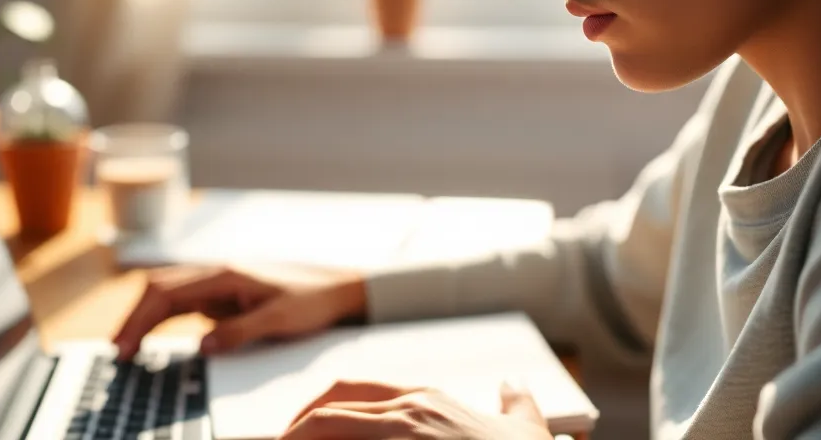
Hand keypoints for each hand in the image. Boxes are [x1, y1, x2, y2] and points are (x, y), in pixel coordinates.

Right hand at [112, 264, 366, 359]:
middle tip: (118, 353)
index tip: (125, 347)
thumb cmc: (314, 300)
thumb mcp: (280, 321)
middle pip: (157, 289)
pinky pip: (183, 303)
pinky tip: (151, 338)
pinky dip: (161, 318)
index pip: (166, 293)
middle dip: (132, 318)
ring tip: (127, 349)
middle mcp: (216, 274)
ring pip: (166, 293)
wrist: (340, 288)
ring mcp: (218, 283)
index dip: (140, 320)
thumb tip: (201, 346)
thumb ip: (240, 332)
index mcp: (225, 274)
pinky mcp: (223, 295)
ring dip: (143, 317)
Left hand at [280, 379, 552, 439]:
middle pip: (327, 414)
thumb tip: (513, 386)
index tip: (293, 433)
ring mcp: (405, 438)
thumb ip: (515, 403)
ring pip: (327, 430)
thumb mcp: (526, 428)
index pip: (350, 392)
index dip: (314, 411)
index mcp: (426, 402)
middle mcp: (409, 415)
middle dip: (294, 433)